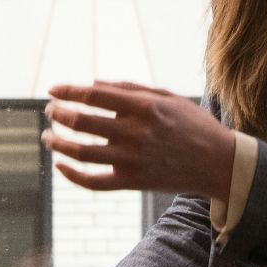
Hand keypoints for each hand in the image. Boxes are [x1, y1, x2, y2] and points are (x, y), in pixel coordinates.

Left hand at [42, 81, 235, 196]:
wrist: (218, 163)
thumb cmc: (192, 124)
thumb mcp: (166, 96)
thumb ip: (129, 88)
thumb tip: (92, 84)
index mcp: (143, 106)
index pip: (93, 95)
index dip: (68, 91)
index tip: (53, 90)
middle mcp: (135, 132)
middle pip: (81, 121)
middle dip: (58, 114)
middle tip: (50, 111)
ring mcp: (132, 159)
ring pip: (80, 153)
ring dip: (57, 143)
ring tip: (48, 136)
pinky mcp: (132, 182)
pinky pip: (93, 182)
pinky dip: (72, 175)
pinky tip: (60, 165)